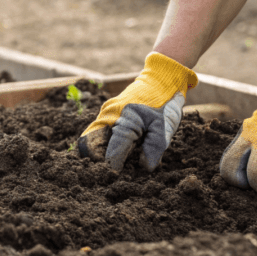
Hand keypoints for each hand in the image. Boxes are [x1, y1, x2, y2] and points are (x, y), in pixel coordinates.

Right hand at [77, 53, 197, 170]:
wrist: (160, 79)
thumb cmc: (164, 103)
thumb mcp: (164, 127)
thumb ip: (154, 148)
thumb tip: (144, 168)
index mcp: (122, 119)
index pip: (107, 151)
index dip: (111, 166)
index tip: (118, 176)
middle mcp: (107, 116)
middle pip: (91, 145)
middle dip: (100, 160)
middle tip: (117, 170)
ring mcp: (105, 114)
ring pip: (94, 139)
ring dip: (104, 151)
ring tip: (123, 159)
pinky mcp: (106, 114)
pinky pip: (100, 133)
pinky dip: (107, 143)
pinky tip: (125, 147)